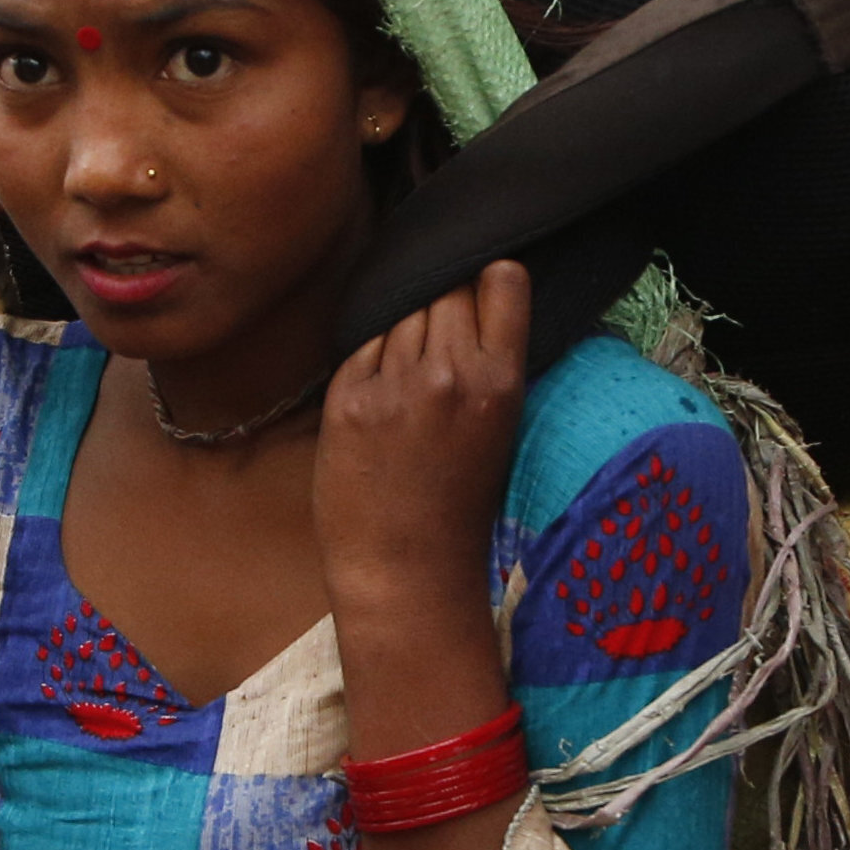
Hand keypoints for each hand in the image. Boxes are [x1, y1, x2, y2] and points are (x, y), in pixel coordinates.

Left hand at [320, 262, 531, 614]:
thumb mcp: (500, 427)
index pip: (501, 279)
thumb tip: (473, 289)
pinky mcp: (347, 400)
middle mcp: (450, 374)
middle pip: (444, 286)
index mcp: (501, 382)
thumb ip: (490, 361)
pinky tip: (380, 399)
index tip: (476, 289)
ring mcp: (395, 385)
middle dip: (439, 303)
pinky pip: (362, 346)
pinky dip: (370, 360)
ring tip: (407, 377)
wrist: (406, 571)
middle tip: (433, 341)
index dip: (484, 278)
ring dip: (402, 329)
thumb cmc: (458, 502)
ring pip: (399, 309)